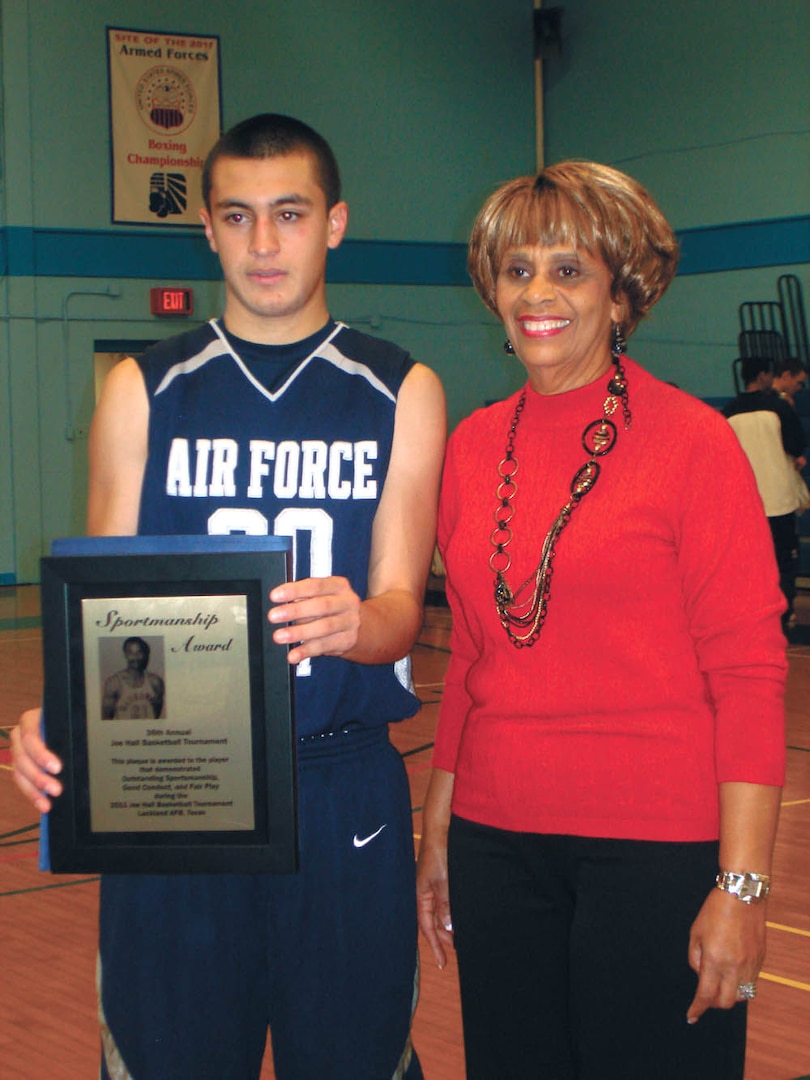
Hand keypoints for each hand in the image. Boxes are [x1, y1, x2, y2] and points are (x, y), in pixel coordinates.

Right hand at [11, 708, 62, 812]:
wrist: (56, 723)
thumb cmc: (63, 723)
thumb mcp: (65, 724)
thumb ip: (67, 734)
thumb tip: (80, 750)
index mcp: (30, 720)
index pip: (30, 738)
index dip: (42, 755)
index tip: (57, 768)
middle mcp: (19, 736)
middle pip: (23, 759)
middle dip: (39, 777)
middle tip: (57, 789)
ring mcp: (17, 751)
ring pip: (19, 774)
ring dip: (34, 791)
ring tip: (47, 803)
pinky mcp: (20, 766)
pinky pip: (22, 782)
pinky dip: (32, 794)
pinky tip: (42, 804)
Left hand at [268, 576, 361, 665]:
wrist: (364, 626)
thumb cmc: (333, 608)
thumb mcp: (324, 595)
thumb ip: (305, 597)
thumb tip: (281, 605)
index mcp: (339, 586)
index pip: (316, 585)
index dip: (294, 590)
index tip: (275, 596)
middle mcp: (347, 602)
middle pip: (321, 606)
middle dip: (295, 611)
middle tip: (273, 616)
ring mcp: (349, 623)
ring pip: (323, 628)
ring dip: (299, 633)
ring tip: (279, 636)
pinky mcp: (347, 641)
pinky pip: (324, 646)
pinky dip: (306, 651)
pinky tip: (293, 655)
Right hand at [416, 840, 453, 969]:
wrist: (440, 830)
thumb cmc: (438, 853)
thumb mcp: (442, 881)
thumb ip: (445, 904)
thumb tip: (447, 927)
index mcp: (421, 895)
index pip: (427, 927)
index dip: (435, 945)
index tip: (442, 962)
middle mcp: (425, 893)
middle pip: (433, 922)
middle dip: (444, 937)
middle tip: (458, 949)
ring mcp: (433, 886)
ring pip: (441, 912)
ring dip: (449, 925)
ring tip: (461, 936)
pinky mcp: (442, 879)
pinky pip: (446, 901)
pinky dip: (452, 911)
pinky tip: (460, 914)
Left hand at [686, 887, 765, 1022]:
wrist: (742, 896)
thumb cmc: (715, 911)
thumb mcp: (695, 932)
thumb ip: (695, 957)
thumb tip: (700, 975)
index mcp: (715, 959)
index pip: (705, 994)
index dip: (697, 1008)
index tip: (691, 1016)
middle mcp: (734, 967)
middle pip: (726, 1002)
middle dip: (714, 1003)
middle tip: (706, 995)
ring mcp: (750, 965)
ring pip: (742, 996)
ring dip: (729, 994)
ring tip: (720, 981)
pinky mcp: (760, 960)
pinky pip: (751, 982)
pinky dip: (741, 984)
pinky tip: (732, 971)